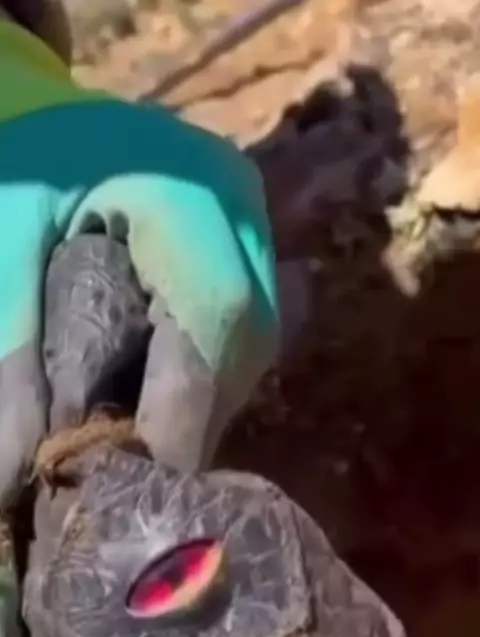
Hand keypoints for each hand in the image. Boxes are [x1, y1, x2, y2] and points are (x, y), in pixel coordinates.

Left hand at [0, 97, 279, 504]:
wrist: (40, 107)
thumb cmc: (20, 160)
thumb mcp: (2, 243)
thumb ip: (11, 353)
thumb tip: (13, 473)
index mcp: (188, 191)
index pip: (216, 316)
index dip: (184, 411)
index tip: (135, 484)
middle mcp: (241, 212)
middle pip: (241, 347)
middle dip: (187, 423)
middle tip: (127, 477)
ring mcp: (251, 229)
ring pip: (248, 352)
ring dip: (196, 410)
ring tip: (136, 446)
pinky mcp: (245, 250)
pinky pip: (240, 340)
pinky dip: (199, 382)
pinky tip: (153, 403)